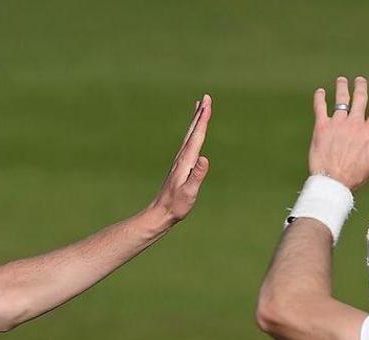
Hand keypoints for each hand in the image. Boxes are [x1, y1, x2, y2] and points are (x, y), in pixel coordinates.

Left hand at [150, 96, 213, 224]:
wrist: (160, 213)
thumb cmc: (176, 205)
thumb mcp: (189, 192)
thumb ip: (197, 175)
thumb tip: (204, 157)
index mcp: (186, 161)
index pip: (197, 136)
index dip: (203, 119)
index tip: (207, 103)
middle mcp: (182, 157)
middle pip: (192, 131)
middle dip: (200, 114)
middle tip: (206, 97)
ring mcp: (180, 161)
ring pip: (190, 135)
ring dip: (196, 120)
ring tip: (200, 108)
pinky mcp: (180, 166)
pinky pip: (188, 143)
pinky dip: (193, 133)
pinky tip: (193, 134)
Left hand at [308, 75, 368, 189]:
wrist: (333, 182)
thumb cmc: (355, 176)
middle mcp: (356, 124)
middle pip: (360, 98)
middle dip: (361, 87)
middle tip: (360, 81)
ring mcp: (338, 123)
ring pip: (341, 99)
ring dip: (342, 87)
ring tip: (341, 80)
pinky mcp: (322, 126)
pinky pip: (320, 107)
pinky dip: (320, 97)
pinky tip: (320, 92)